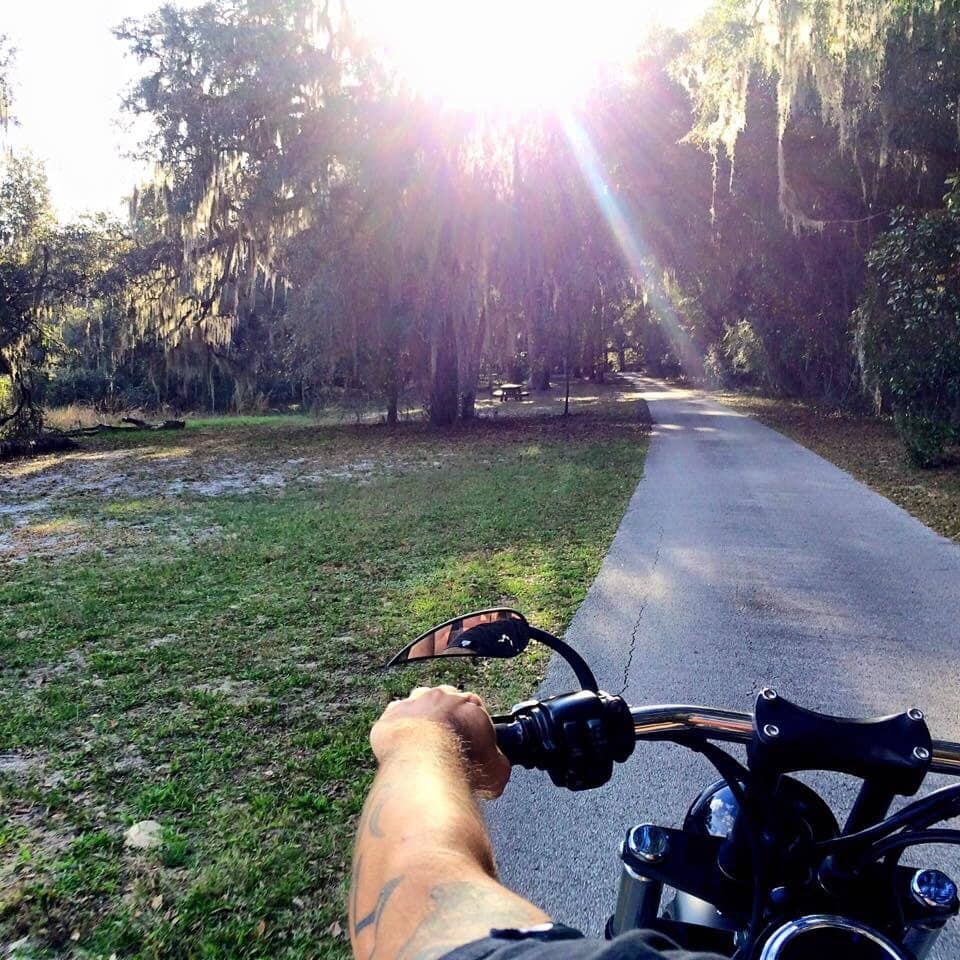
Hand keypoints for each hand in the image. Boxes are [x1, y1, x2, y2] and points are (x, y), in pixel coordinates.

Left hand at [371, 685, 510, 796]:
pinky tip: (400, 751)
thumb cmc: (462, 765)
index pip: (473, 706)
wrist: (426, 767)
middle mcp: (440, 697)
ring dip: (419, 722)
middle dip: (445, 720)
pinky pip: (393, 721)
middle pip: (443, 702)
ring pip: (416, 706)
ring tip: (421, 748)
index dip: (471, 725)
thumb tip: (497, 769)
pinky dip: (396, 733)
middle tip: (445, 746)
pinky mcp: (391, 716)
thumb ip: (497, 764)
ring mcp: (413, 704)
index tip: (469, 742)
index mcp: (469, 704)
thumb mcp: (496, 772)